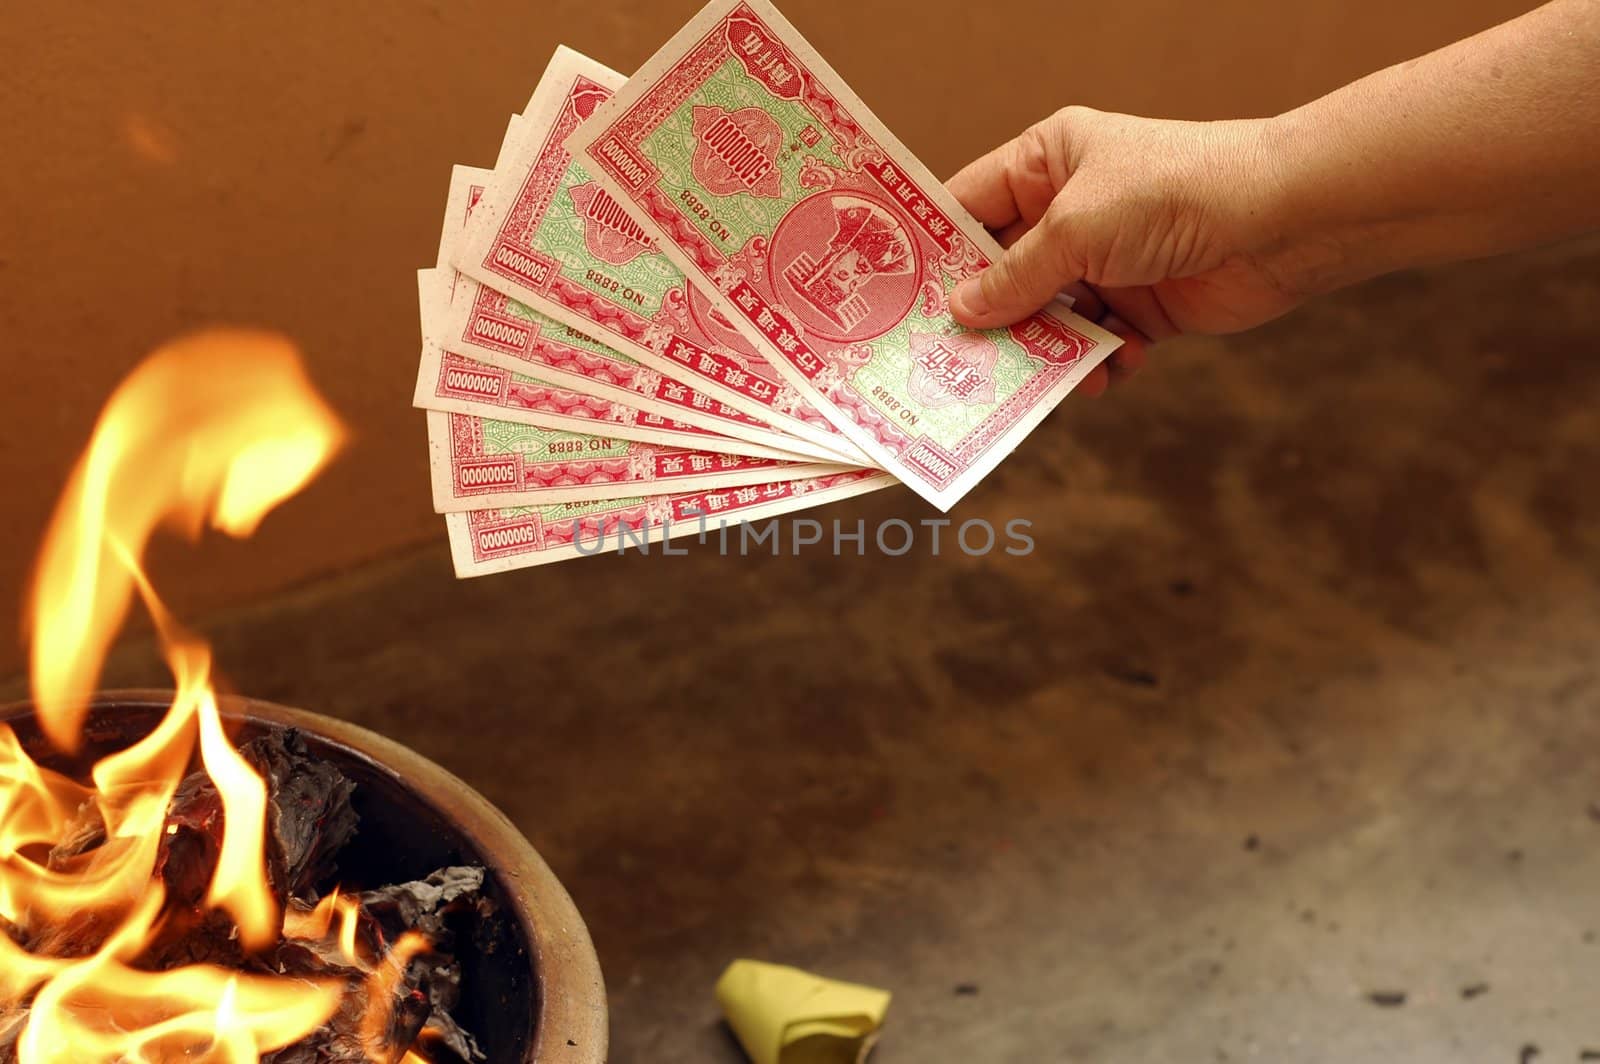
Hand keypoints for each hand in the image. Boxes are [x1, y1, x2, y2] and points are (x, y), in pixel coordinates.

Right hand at [948, 107, 1309, 394]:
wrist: (1281, 221)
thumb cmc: (1174, 193)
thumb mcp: (1076, 229)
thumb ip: (1014, 276)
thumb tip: (960, 311)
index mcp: (1047, 162)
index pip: (969, 205)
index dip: (935, 250)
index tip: (898, 299)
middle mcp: (1071, 210)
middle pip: (1003, 274)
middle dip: (986, 318)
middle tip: (951, 361)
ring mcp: (1105, 261)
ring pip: (1047, 319)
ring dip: (1044, 352)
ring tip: (1037, 382)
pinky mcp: (1140, 306)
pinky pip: (1094, 345)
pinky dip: (1097, 364)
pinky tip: (1110, 369)